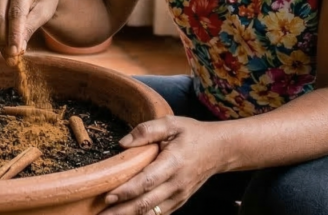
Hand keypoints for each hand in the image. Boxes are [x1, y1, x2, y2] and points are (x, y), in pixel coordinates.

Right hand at [0, 0, 63, 64]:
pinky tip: (6, 49)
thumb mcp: (43, 13)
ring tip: (11, 59)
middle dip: (4, 40)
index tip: (16, 52)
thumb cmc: (46, 1)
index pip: (16, 13)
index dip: (14, 34)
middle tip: (12, 60)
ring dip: (0, 42)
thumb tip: (17, 50)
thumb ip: (30, 28)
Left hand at [99, 116, 224, 214]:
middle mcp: (177, 183)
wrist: (219, 150)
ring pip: (152, 213)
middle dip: (122, 211)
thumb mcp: (171, 123)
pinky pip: (160, 214)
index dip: (127, 191)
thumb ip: (146, 130)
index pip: (147, 181)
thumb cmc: (192, 134)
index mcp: (173, 163)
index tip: (108, 197)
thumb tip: (123, 143)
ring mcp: (179, 195)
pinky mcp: (180, 201)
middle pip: (146, 203)